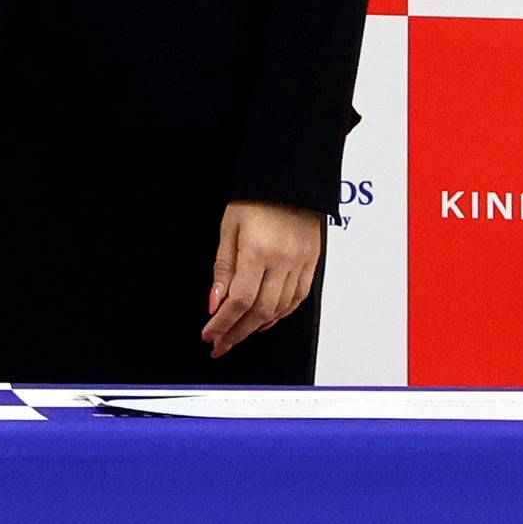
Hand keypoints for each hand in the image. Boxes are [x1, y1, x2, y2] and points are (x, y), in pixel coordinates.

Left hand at [203, 201, 324, 360]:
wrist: (291, 178)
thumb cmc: (256, 197)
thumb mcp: (228, 228)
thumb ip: (223, 268)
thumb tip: (215, 302)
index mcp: (258, 251)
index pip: (239, 300)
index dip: (222, 323)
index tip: (210, 335)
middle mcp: (283, 261)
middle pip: (260, 312)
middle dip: (237, 333)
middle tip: (221, 344)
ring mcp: (301, 264)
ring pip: (280, 309)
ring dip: (257, 327)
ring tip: (238, 334)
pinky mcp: (312, 263)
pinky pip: (298, 298)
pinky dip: (280, 314)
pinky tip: (266, 320)